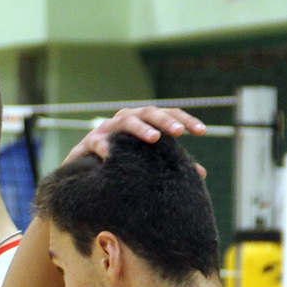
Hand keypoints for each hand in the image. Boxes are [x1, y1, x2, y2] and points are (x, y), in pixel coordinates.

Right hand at [64, 107, 207, 168]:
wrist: (85, 173)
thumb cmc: (122, 163)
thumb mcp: (148, 161)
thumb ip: (170, 162)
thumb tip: (201, 174)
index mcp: (145, 121)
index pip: (169, 114)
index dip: (187, 120)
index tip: (202, 132)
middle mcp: (127, 119)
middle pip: (149, 112)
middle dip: (165, 121)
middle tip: (180, 132)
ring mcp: (107, 128)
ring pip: (126, 120)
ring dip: (141, 128)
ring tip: (154, 138)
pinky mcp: (90, 142)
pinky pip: (99, 142)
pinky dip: (106, 146)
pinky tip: (112, 155)